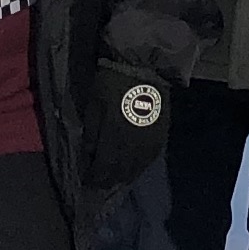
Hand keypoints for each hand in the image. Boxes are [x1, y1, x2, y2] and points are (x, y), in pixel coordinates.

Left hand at [84, 75, 172, 196]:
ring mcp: (150, 144)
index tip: (86, 182)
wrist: (143, 67)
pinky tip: (132, 167)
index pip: (103, 170)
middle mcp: (134, 147)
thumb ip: (91, 134)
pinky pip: (148, 161)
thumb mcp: (93, 105)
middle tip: (99, 181)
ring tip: (114, 177)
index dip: (94, 179)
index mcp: (114, 139)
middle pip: (119, 174)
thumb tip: (90, 156)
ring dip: (123, 176)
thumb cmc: (112, 83)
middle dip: (107, 180)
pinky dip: (138, 167)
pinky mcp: (161, 138)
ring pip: (135, 170)